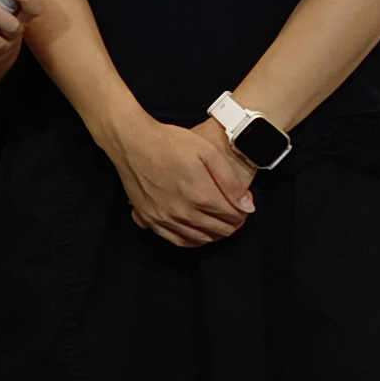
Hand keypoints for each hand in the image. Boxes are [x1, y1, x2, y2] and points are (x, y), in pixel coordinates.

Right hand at [106, 115, 254, 248]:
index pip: (233, 216)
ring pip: (199, 238)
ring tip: (218, 222)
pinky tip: (196, 232)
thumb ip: (230, 181)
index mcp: (200, 194)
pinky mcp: (149, 219)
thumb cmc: (170, 142)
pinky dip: (192, 240)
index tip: (242, 206)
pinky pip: (176, 240)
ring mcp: (164, 218)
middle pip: (218, 230)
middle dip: (231, 224)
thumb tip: (246, 206)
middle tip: (233, 213)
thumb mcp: (208, 152)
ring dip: (214, 233)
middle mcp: (183, 212)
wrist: (133, 141)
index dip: (242, 212)